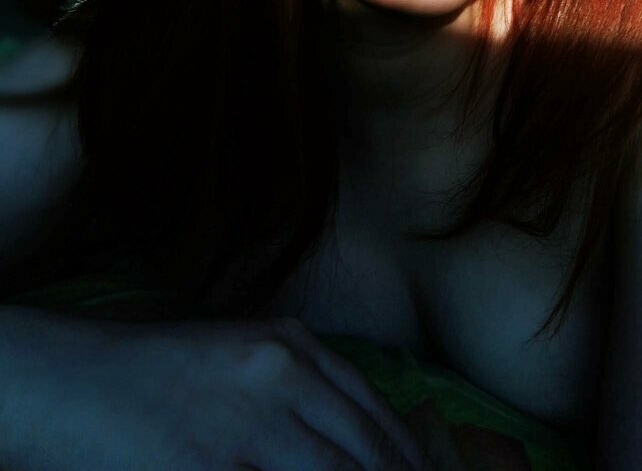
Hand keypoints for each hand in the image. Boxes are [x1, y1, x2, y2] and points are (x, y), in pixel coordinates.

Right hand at [2, 310, 432, 470]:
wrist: (73, 379)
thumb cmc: (154, 376)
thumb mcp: (240, 363)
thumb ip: (297, 391)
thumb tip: (351, 438)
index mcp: (291, 343)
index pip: (374, 410)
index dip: (408, 458)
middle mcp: (281, 371)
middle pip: (365, 448)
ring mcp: (249, 418)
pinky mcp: (212, 464)